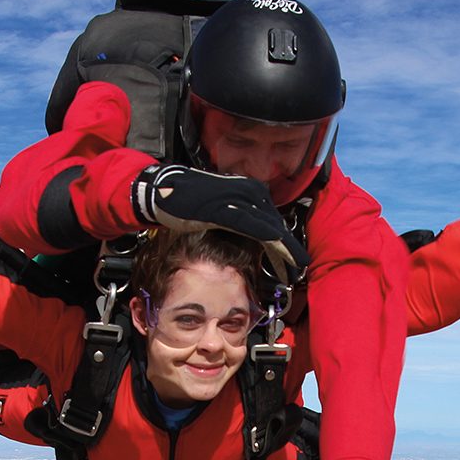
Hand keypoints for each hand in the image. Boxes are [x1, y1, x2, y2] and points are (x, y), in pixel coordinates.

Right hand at [133, 164, 308, 285]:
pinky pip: (255, 228)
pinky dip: (271, 242)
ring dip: (284, 250)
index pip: (272, 220)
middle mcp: (249, 191)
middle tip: (298, 267)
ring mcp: (240, 199)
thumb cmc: (187, 201)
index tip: (293, 259)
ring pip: (270, 228)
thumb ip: (236, 219)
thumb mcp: (219, 209)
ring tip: (294, 268)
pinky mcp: (229, 210)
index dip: (284, 241)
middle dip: (288, 248)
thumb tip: (247, 236)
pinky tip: (281, 254)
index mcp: (249, 191)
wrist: (162, 192)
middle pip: (275, 225)